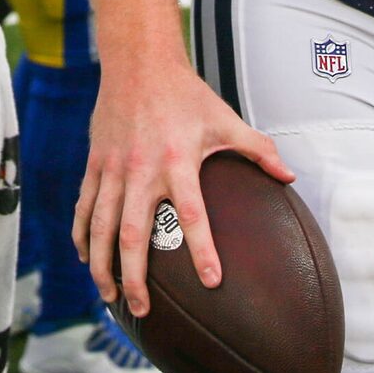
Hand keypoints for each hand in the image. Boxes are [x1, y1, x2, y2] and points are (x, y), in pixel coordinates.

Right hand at [74, 51, 293, 316]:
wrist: (138, 62)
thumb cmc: (187, 94)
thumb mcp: (226, 119)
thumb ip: (259, 149)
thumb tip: (290, 178)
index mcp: (178, 161)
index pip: (192, 214)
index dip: (203, 250)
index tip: (212, 283)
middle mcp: (142, 169)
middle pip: (133, 234)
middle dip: (135, 277)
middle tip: (142, 310)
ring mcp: (114, 168)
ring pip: (101, 227)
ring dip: (103, 265)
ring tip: (109, 297)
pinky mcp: (95, 163)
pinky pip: (85, 206)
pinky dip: (83, 235)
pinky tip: (86, 259)